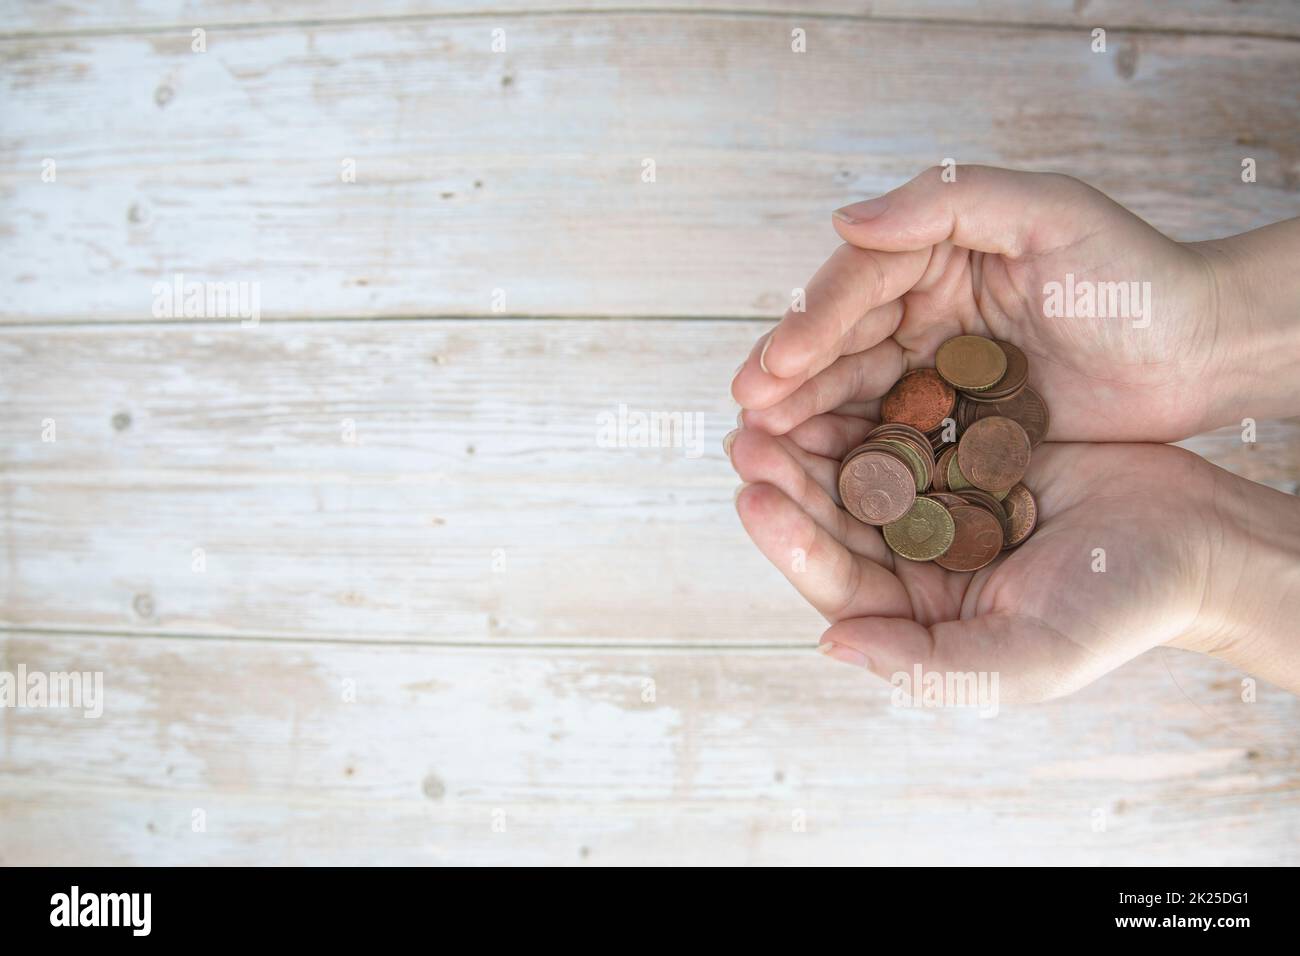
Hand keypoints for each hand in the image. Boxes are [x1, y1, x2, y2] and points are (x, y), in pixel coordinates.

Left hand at [727, 419, 1299, 700]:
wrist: (1197, 539)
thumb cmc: (1120, 608)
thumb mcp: (1029, 656)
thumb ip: (931, 666)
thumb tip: (832, 645)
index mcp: (919, 617)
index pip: (840, 582)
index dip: (794, 542)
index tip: (754, 496)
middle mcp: (917, 562)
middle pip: (836, 520)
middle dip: (790, 479)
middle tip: (746, 435)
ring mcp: (938, 503)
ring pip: (861, 469)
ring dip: (819, 435)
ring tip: (778, 396)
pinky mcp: (963, 453)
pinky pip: (907, 424)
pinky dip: (875, 401)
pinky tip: (844, 369)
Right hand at [732, 165, 1244, 442]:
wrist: (1197, 349)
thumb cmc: (1131, 273)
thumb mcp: (1049, 211)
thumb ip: (948, 201)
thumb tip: (844, 219)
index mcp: (937, 253)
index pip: (858, 286)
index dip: (812, 325)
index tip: (773, 366)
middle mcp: (925, 307)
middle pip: (842, 342)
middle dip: (790, 377)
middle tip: (747, 413)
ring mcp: (937, 366)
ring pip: (857, 391)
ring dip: (808, 418)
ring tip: (762, 448)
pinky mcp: (956, 420)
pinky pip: (894, 434)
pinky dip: (854, 452)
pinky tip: (818, 474)